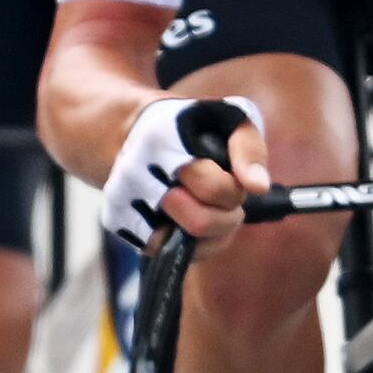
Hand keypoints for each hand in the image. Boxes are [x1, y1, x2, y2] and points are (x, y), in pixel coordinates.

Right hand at [98, 93, 264, 252]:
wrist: (130, 131)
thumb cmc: (190, 128)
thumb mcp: (227, 119)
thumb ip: (249, 149)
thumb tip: (258, 187)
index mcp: (163, 141)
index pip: (215, 190)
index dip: (233, 191)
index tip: (231, 180)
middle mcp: (136, 171)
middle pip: (201, 223)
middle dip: (225, 217)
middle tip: (226, 202)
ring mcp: (122, 198)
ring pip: (183, 245)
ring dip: (209, 234)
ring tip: (209, 210)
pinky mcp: (115, 220)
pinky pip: (163, 252)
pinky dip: (186, 244)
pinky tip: (188, 223)